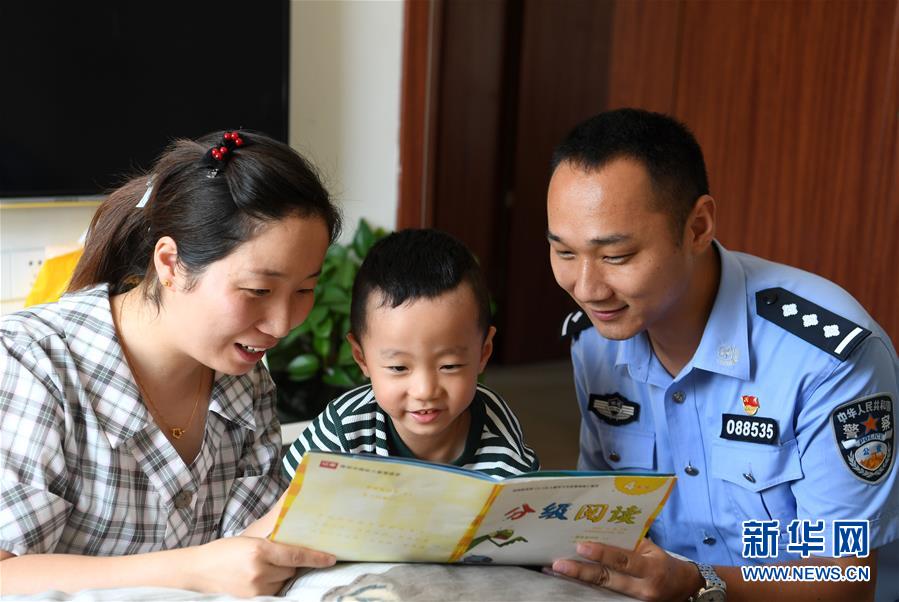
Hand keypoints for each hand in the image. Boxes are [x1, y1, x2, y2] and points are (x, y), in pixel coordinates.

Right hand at [190, 535, 335, 596]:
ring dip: (279, 575)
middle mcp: (259, 570)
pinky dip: (271, 585)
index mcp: (259, 550)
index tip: (331, 558)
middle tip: (273, 558)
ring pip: (283, 581)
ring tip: (259, 569)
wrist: (198, 571)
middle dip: (288, 564)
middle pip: (291, 569)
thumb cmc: (224, 552)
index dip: (316, 557)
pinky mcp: (252, 599)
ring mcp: (255, 588)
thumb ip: (272, 545)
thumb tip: (298, 551)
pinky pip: (273, 592)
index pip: (296, 555)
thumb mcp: (249, 541)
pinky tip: (257, 579)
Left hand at [551, 538, 702, 601]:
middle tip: (557, 565)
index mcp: (650, 568)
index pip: (622, 560)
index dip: (601, 553)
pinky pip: (606, 598)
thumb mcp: (651, 550)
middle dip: (580, 572)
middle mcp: (643, 588)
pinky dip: (588, 590)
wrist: (685, 589)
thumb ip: (629, 543)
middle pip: (607, 580)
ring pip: (602, 591)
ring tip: (557, 573)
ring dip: (578, 581)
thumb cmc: (664, 563)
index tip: (580, 546)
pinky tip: (573, 584)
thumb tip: (600, 530)